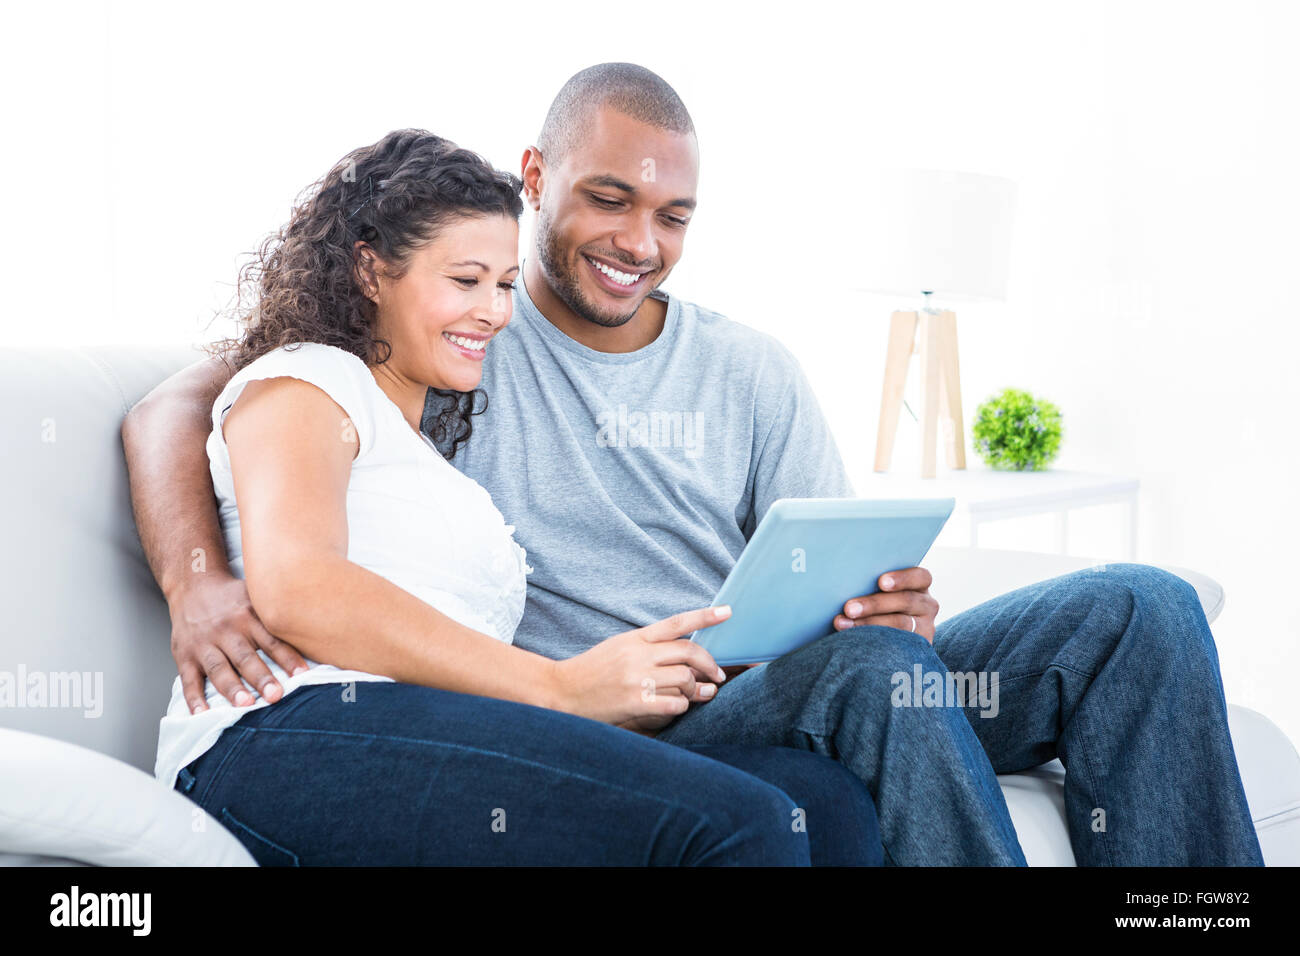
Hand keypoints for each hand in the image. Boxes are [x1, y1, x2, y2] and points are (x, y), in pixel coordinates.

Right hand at [169, 573, 309, 712]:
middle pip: (245, 656)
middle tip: (275, 695)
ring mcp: (203, 643)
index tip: (303, 676)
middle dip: (261, 677)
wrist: (193, 584)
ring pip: (218, 668)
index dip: (288, 658)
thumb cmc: (233, 597)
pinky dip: (194, 698)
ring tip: (244, 705)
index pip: (272, 640)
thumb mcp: (256, 596)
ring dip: (231, 688)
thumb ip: (278, 614)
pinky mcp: (184, 655)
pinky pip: (188, 679)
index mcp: (248, 615)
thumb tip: (316, 629)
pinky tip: (202, 713)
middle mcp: (226, 629)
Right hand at [551, 606, 731, 729]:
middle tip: (718, 676)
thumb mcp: (618, 648)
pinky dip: (683, 706)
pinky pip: (674, 703)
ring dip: (696, 689)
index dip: (705, 616)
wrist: (561, 692)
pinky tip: (678, 707)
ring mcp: (636, 678)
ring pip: (685, 678)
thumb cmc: (592, 672)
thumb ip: (649, 647)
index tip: (728, 612)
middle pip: (688, 652)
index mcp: (635, 638)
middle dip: (710, 664)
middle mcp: (638, 655)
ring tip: (696, 694)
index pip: (677, 623)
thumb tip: (684, 654)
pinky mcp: (634, 702)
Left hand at [833, 566, 939, 642]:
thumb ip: (870, 583)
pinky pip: (897, 645)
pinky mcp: (917, 648)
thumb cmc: (872, 604)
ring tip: (842, 624)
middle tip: (848, 608)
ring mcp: (924, 628)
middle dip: (874, 604)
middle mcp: (926, 605)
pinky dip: (872, 640)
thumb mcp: (878, 590)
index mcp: (919, 585)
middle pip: (906, 601)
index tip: (881, 582)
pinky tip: (853, 640)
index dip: (902, 578)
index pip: (920, 577)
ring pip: (900, 624)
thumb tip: (846, 575)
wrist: (884, 640)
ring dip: (868, 623)